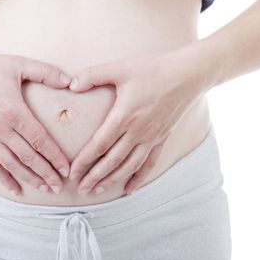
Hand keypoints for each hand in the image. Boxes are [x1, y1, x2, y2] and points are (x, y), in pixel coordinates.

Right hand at [0, 51, 71, 194]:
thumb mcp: (18, 64)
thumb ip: (45, 72)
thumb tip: (70, 81)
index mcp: (14, 112)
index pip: (40, 141)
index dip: (54, 157)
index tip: (66, 169)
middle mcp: (1, 129)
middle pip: (28, 157)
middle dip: (46, 173)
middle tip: (59, 186)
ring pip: (12, 164)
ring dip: (29, 178)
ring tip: (44, 188)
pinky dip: (4, 179)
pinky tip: (15, 189)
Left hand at [67, 44, 212, 194]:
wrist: (188, 74)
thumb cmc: (153, 69)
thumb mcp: (120, 68)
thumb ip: (93, 75)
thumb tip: (71, 85)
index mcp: (124, 116)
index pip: (99, 145)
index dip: (84, 161)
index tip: (72, 172)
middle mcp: (137, 132)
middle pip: (112, 161)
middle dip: (94, 177)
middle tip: (80, 189)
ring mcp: (151, 137)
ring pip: (129, 166)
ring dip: (112, 180)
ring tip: (98, 191)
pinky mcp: (162, 138)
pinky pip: (149, 163)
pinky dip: (138, 178)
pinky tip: (130, 189)